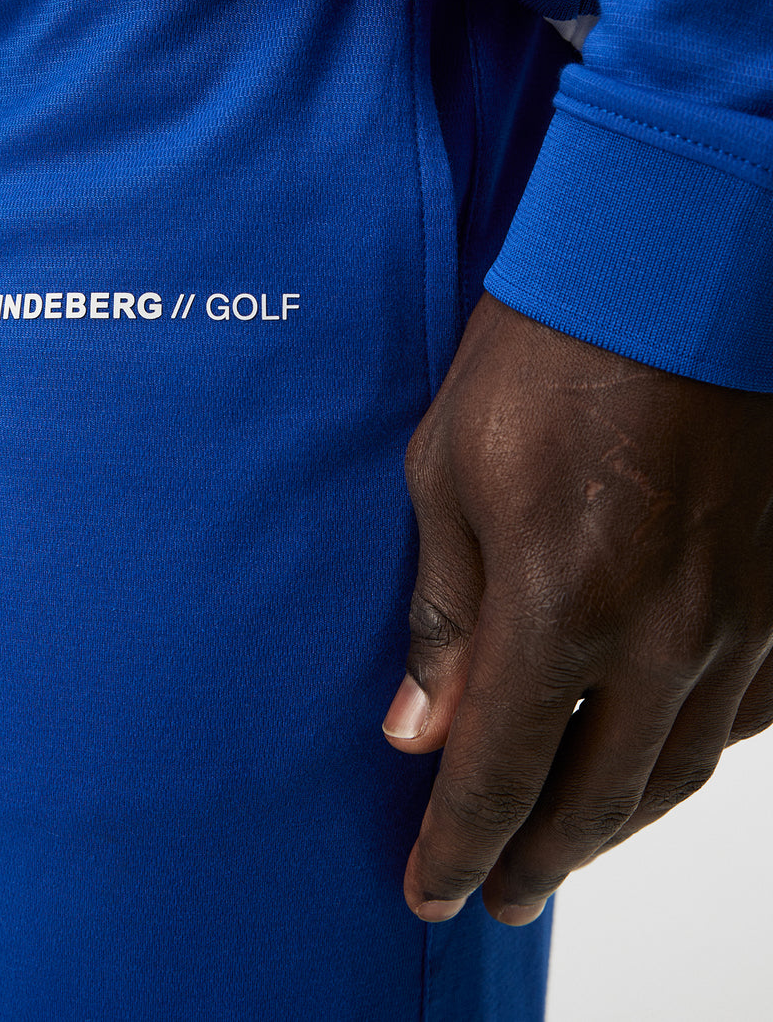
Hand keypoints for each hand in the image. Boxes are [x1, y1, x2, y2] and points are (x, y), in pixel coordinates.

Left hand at [383, 292, 772, 925]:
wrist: (665, 265)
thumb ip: (442, 613)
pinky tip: (662, 762)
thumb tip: (418, 728)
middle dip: (538, 858)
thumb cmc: (543, 353)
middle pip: (597, 796)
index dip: (459, 845)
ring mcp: (740, 614)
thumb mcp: (448, 474)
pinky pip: (749, 712)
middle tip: (498, 892)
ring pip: (681, 768)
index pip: (499, 770)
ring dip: (616, 823)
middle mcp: (664, 631)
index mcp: (561, 602)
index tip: (431, 890)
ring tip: (567, 846)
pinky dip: (697, 755)